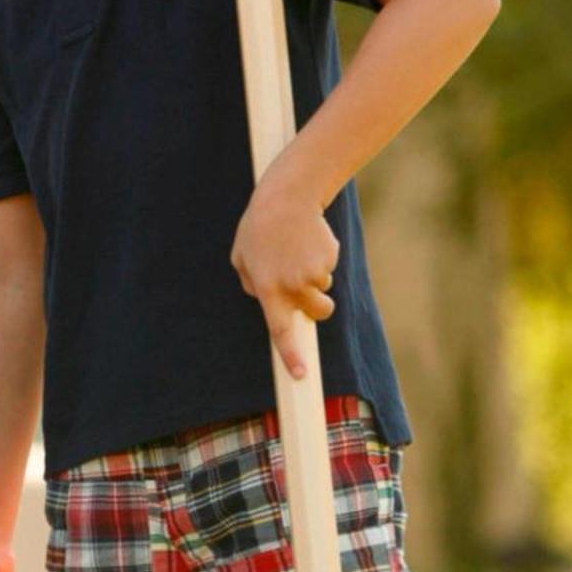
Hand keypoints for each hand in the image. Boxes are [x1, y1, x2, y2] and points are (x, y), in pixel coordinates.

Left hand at [230, 180, 339, 379]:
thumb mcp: (241, 257)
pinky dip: (320, 257)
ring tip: (297, 249)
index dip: (290, 354)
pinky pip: (328, 267)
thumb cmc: (258, 228)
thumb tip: (264, 301)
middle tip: (304, 284)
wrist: (286, 196)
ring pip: (324, 287)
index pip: (280, 330)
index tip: (299, 375)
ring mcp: (314, 272)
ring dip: (315, 275)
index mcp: (268, 288)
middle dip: (318, 305)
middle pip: (319, 313)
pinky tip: (307, 239)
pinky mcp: (329, 257)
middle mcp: (293, 285)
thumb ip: (251, 284)